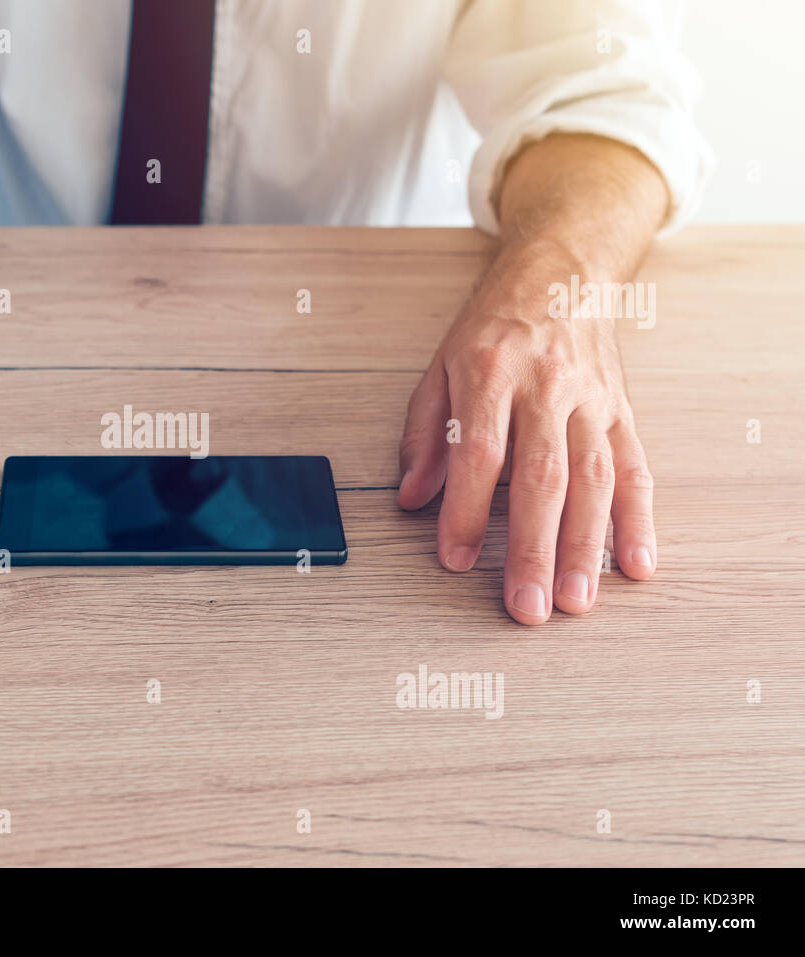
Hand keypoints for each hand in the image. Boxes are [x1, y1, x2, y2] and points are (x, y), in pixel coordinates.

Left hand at [397, 243, 655, 623]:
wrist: (561, 275)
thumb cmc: (493, 328)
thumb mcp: (440, 367)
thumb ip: (424, 435)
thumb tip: (412, 499)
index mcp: (490, 372)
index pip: (479, 452)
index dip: (468, 509)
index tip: (457, 559)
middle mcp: (546, 386)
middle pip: (542, 475)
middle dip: (534, 547)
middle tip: (527, 606)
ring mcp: (591, 400)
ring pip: (594, 479)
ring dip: (586, 546)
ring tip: (575, 601)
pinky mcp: (622, 411)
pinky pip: (635, 469)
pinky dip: (639, 520)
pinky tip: (636, 564)